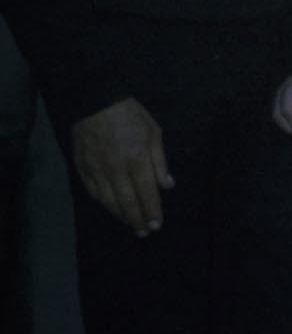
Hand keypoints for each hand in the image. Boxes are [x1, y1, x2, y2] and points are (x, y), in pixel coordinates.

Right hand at [70, 98, 173, 235]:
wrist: (94, 101)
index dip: (152, 211)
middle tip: (144, 232)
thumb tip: (167, 185)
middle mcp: (115, 168)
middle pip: (126, 202)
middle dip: (137, 220)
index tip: (157, 225)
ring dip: (120, 216)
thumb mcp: (153, 132)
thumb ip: (160, 161)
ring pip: (108, 201)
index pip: (146, 192)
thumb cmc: (129, 115)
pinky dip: (103, 203)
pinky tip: (111, 208)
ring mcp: (96, 169)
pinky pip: (92, 191)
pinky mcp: (81, 167)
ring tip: (131, 225)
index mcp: (136, 158)